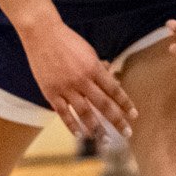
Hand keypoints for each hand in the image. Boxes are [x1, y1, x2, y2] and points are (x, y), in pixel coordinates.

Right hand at [18, 17, 135, 143]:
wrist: (41, 34)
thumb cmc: (67, 41)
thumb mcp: (88, 51)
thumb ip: (99, 68)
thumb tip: (112, 81)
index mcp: (93, 68)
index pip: (114, 90)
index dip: (125, 104)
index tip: (134, 115)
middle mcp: (81, 79)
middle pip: (103, 105)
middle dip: (117, 120)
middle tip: (127, 133)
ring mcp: (65, 87)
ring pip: (84, 113)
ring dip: (97, 129)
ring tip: (105, 141)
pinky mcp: (50, 92)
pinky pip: (63, 113)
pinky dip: (72, 125)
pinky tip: (81, 135)